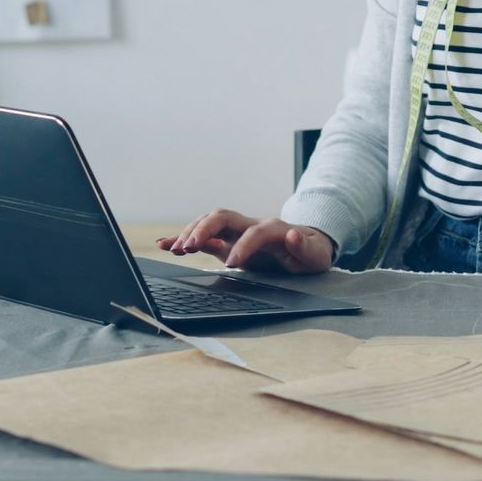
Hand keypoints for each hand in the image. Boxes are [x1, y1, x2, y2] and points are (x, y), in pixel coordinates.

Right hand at [160, 209, 334, 274]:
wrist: (307, 246)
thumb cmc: (310, 252)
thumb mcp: (315, 254)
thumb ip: (304, 247)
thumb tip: (292, 234)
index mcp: (273, 228)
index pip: (255, 232)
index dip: (243, 246)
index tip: (233, 264)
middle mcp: (251, 224)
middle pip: (223, 216)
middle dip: (204, 228)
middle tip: (189, 247)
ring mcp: (237, 231)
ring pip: (210, 222)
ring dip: (190, 232)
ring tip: (174, 248)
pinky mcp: (227, 241)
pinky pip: (203, 235)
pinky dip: (184, 237)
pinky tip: (166, 243)